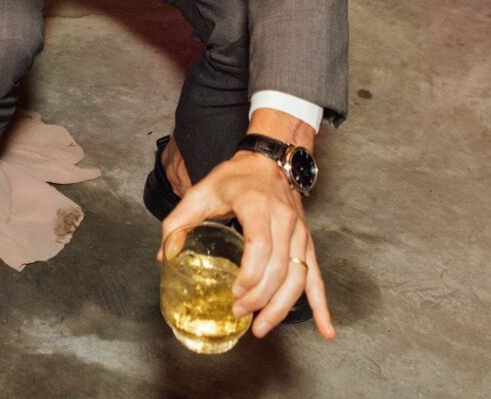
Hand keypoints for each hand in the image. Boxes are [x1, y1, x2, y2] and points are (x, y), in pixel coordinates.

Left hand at [159, 153, 334, 340]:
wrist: (269, 161)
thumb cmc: (236, 177)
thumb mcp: (201, 191)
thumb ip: (178, 221)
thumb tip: (165, 255)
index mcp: (257, 205)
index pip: (261, 246)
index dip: (250, 275)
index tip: (235, 293)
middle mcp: (284, 219)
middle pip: (280, 267)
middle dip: (260, 297)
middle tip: (239, 313)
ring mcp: (299, 233)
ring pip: (299, 277)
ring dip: (282, 307)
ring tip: (262, 327)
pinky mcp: (307, 243)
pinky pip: (316, 277)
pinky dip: (322, 305)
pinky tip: (325, 329)